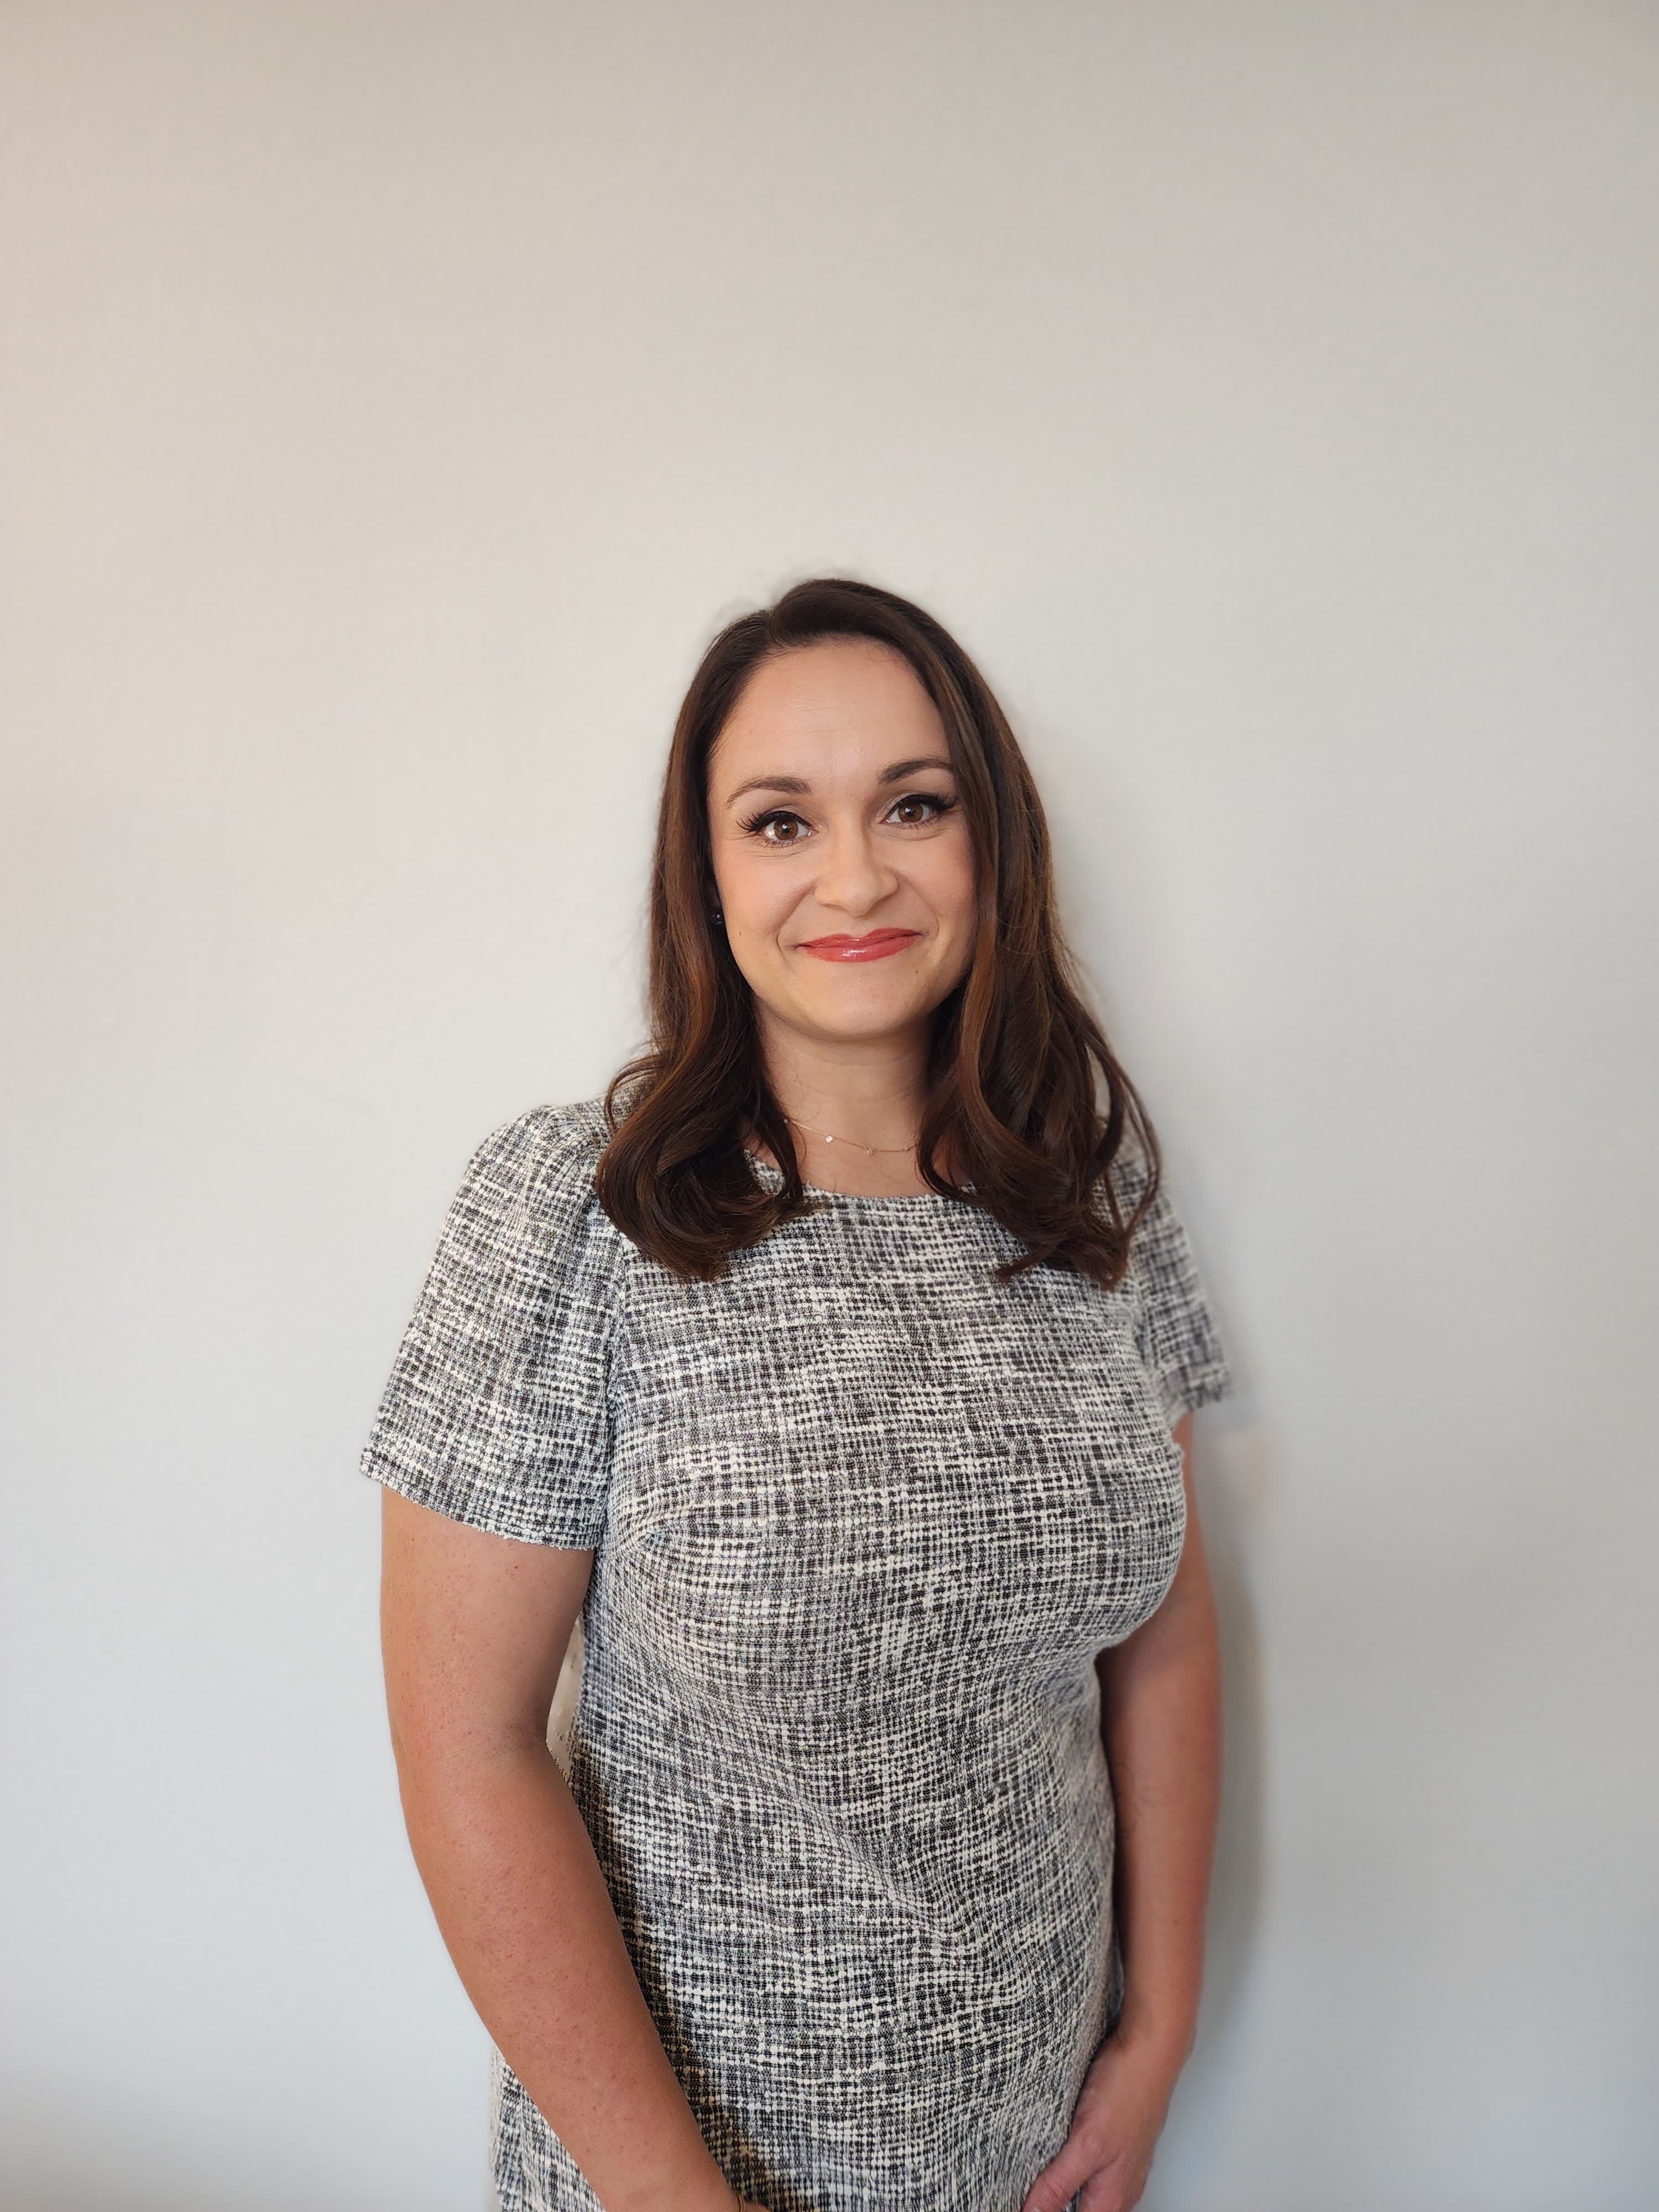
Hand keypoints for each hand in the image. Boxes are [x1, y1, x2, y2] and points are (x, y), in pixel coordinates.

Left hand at [1019, 2035, 1179, 2211]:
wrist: (1149, 2051)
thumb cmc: (1126, 2092)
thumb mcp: (1086, 2142)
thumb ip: (1059, 2184)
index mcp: (1111, 2199)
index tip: (1022, 2201)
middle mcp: (1118, 2188)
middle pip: (1078, 2210)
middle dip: (1050, 2202)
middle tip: (1025, 2185)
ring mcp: (1119, 2165)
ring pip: (1083, 2190)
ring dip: (1058, 2184)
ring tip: (1034, 2169)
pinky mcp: (1114, 2141)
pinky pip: (1087, 2165)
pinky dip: (1067, 2162)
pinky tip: (1053, 2146)